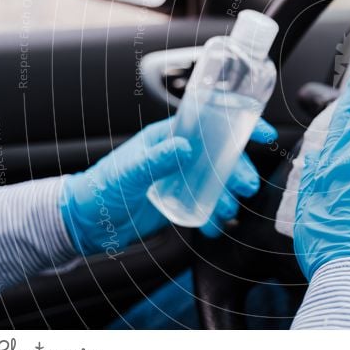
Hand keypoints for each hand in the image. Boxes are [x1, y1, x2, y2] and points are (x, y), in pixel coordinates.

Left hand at [60, 117, 275, 255]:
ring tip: (228, 211)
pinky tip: (214, 226)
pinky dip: (213, 215)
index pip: (211, 123)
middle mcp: (180, 154)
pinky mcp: (180, 200)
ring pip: (218, 181)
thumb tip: (185, 147)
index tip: (262, 134)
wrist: (86, 222)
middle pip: (222, 156)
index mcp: (170, 137)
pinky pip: (206, 204)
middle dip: (239, 170)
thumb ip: (156, 159)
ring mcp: (182, 177)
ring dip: (228, 195)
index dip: (240, 126)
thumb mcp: (129, 172)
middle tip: (246, 187)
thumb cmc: (102, 188)